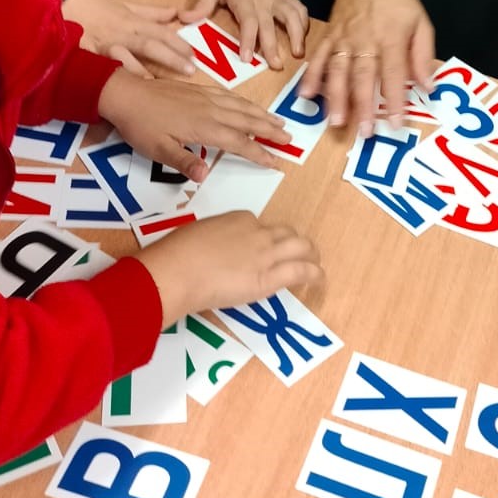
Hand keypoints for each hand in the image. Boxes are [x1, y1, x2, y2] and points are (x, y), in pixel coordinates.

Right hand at [64, 0, 194, 78]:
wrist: (53, 13)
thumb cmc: (87, 8)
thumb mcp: (118, 2)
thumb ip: (147, 11)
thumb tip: (174, 13)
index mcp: (129, 20)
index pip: (160, 31)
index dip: (178, 43)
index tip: (194, 55)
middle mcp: (120, 34)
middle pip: (150, 45)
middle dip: (170, 58)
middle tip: (190, 70)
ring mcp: (103, 47)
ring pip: (127, 58)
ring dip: (144, 71)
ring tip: (161, 86)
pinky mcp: (87, 57)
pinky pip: (104, 68)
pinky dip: (115, 77)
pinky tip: (127, 89)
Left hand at [97, 70, 285, 173]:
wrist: (125, 93)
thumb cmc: (140, 125)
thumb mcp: (158, 150)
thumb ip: (183, 162)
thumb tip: (206, 176)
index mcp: (204, 127)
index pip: (238, 142)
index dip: (259, 152)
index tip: (276, 161)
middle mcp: (210, 110)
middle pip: (247, 120)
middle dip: (269, 130)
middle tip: (289, 138)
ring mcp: (205, 97)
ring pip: (241, 106)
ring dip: (261, 114)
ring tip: (278, 121)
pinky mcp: (198, 90)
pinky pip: (229, 95)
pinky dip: (244, 102)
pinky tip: (248, 105)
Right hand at [140, 212, 322, 328]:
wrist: (180, 270)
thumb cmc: (178, 253)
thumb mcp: (196, 235)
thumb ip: (211, 241)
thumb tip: (210, 252)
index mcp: (238, 218)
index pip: (260, 225)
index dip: (263, 238)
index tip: (261, 249)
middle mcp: (257, 232)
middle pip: (286, 233)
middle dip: (295, 242)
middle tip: (298, 252)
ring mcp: (266, 254)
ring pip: (301, 247)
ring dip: (310, 254)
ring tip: (315, 263)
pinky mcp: (269, 278)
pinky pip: (301, 271)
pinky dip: (315, 274)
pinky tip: (319, 279)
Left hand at [181, 0, 308, 70]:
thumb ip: (201, 5)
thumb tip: (184, 19)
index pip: (248, 21)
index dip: (248, 40)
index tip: (247, 58)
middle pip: (270, 24)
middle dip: (273, 45)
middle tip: (276, 65)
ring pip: (292, 16)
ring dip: (297, 35)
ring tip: (297, 53)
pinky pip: (300, 9)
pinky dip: (304, 23)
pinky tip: (303, 37)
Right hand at [301, 0, 434, 135]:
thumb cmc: (397, 1)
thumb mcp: (421, 23)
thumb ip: (423, 56)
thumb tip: (428, 86)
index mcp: (391, 37)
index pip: (394, 73)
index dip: (394, 99)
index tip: (394, 123)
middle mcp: (365, 40)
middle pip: (363, 76)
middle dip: (362, 105)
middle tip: (363, 132)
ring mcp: (344, 39)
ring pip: (337, 71)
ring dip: (335, 97)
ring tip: (335, 121)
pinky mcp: (329, 37)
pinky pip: (318, 58)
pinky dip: (311, 77)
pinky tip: (306, 95)